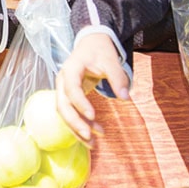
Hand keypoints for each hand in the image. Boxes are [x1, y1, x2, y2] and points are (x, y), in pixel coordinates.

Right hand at [55, 32, 129, 146]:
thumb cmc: (100, 51)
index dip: (80, 103)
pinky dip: (79, 127)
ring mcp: (63, 90)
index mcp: (71, 68)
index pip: (71, 88)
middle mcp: (62, 80)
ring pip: (65, 113)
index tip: (93, 115)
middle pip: (62, 105)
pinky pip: (70, 114)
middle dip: (75, 122)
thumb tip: (126, 98)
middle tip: (90, 136)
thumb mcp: (110, 60)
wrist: (91, 43)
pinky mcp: (68, 98)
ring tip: (94, 143)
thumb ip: (118, 78)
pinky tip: (92, 138)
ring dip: (77, 129)